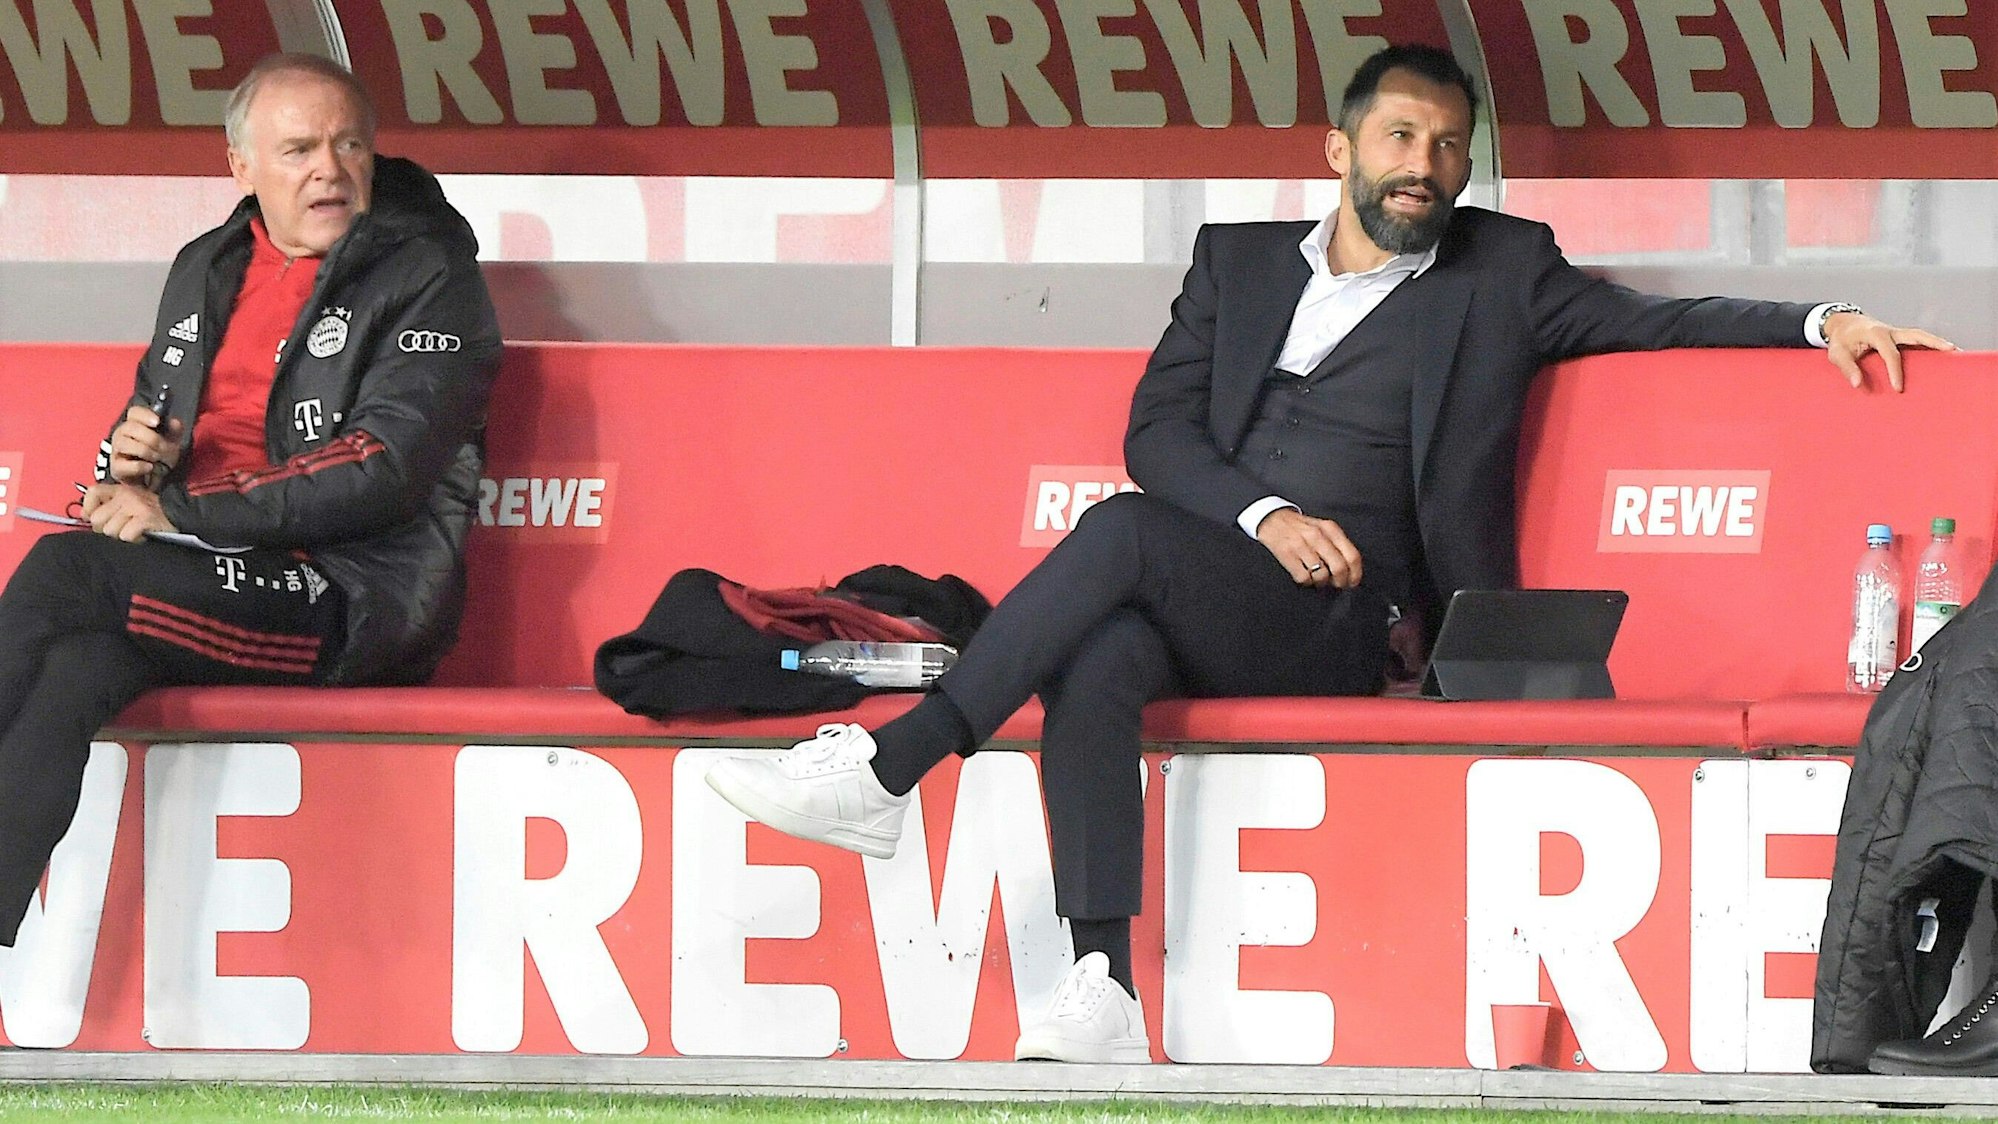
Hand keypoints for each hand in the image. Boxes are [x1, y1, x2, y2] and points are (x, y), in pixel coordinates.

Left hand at [80, 482, 176, 541]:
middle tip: (121, 528)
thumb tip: (83, 514)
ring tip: (134, 530)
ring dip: (121, 535)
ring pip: (110, 530)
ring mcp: (135, 507)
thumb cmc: (152, 512)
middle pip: (97, 519)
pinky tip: (142, 535)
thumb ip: (106, 506)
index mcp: (120, 490)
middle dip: (106, 529)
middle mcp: (126, 495)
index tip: (95, 518)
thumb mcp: (129, 503)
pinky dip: (133, 540)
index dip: (88, 508)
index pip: (92, 492)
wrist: (181, 515)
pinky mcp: (144, 519)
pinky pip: (125, 536)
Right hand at [108, 405, 183, 487]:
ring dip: (145, 451)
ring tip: (156, 458)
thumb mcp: (171, 441)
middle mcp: (122, 434)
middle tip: (163, 448)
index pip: (134, 412)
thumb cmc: (160, 454)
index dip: (145, 415)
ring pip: (125, 444)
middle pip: (130, 427)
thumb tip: (175, 422)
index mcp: (135, 424)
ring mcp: (116, 451)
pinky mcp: (116, 468)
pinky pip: (123, 465)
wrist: (152, 478)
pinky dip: (138, 466)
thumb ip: (174, 431)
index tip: (157, 422)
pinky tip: (149, 467)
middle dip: (151, 438)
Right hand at [1255, 507, 1362, 588]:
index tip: (1352, 582)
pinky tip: (1305, 576)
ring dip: (1322, 583)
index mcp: (1330, 529)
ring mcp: (1301, 545)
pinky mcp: (1287, 555)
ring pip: (1322, 575)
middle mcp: (1317, 536)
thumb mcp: (1322, 528)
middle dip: (1340, 581)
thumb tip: (1350, 569)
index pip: (1352, 555)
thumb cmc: (1300, 527)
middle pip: (1339, 567)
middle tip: (1337, 584)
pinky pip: (1304, 578)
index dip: (1355, 573)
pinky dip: (1306, 582)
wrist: (1272, 519)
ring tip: (1318, 579)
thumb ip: (1337, 544)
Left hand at [1824, 312, 1955, 392]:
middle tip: (1952, 351)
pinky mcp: (1898, 337)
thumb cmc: (1840, 340)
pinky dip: (1929, 345)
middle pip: (1916, 335)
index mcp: (1876, 333)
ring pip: (1920, 335)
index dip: (1895, 371)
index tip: (1898, 388)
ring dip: (1937, 342)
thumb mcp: (1836, 354)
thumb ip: (1847, 368)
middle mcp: (1890, 330)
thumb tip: (1858, 384)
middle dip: (1934, 342)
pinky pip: (1916, 340)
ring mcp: (1896, 332)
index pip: (1890, 354)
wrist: (1843, 324)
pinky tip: (1940, 355)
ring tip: (1955, 352)